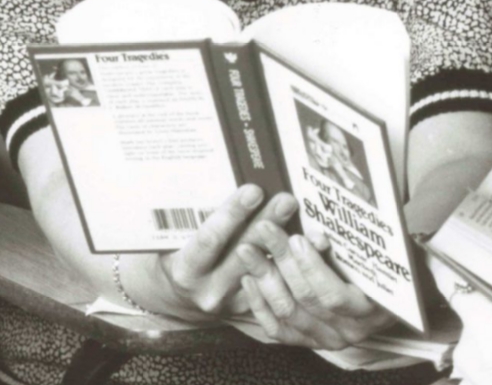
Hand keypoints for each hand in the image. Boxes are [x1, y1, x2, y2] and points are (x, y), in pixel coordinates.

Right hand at [150, 185, 296, 317]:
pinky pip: (278, 286)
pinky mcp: (252, 310)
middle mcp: (209, 290)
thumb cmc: (177, 254)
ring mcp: (232, 303)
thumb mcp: (177, 238)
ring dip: (288, 247)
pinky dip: (296, 265)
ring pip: (266, 273)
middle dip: (267, 224)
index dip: (232, 214)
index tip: (253, 190)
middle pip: (244, 254)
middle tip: (286, 199)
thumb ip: (198, 217)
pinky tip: (313, 248)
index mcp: (186, 270)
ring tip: (307, 224)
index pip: (210, 239)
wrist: (178, 297)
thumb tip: (238, 181)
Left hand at [236, 225, 393, 348]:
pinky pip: (277, 328)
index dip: (311, 266)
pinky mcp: (308, 342)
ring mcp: (326, 338)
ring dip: (264, 278)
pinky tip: (248, 279)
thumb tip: (315, 236)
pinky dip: (259, 303)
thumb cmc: (386, 267)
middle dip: (281, 260)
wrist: (394, 297)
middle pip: (305, 298)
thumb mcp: (378, 255)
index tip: (297, 237)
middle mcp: (348, 330)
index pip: (333, 295)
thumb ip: (349, 248)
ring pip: (287, 311)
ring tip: (249, 249)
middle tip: (263, 230)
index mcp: (371, 311)